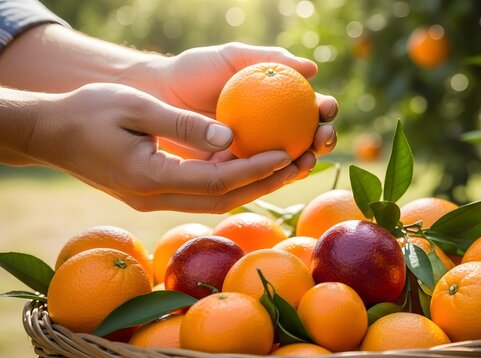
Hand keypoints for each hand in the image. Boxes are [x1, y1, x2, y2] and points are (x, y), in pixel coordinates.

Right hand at [32, 83, 300, 212]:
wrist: (47, 134)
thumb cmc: (86, 112)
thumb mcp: (134, 107)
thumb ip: (182, 125)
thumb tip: (229, 135)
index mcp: (151, 178)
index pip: (217, 180)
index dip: (256, 169)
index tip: (288, 153)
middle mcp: (155, 198)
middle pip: (224, 199)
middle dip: (265, 183)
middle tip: (301, 164)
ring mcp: (153, 199)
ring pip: (214, 199)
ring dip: (252, 185)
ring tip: (287, 166)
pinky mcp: (152, 193)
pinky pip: (200, 191)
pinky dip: (229, 180)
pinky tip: (250, 163)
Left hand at [149, 43, 337, 174]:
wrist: (156, 96)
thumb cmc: (194, 70)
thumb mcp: (232, 57)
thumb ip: (269, 58)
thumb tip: (312, 68)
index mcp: (275, 98)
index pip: (309, 105)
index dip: (325, 109)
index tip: (324, 109)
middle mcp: (269, 126)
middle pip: (307, 136)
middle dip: (323, 140)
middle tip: (320, 139)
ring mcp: (253, 151)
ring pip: (288, 161)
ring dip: (304, 162)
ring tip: (305, 159)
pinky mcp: (233, 170)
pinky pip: (259, 177)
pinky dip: (274, 177)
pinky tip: (282, 174)